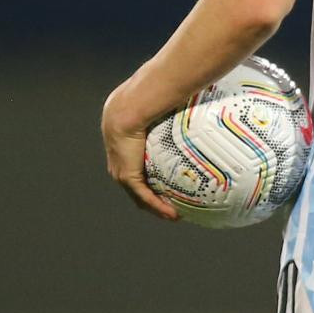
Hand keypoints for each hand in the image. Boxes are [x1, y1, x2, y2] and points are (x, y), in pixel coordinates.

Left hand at [101, 88, 179, 221]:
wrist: (129, 107)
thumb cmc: (145, 99)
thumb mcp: (159, 105)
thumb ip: (173, 106)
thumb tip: (194, 97)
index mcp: (123, 145)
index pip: (135, 164)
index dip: (149, 174)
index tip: (166, 180)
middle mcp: (119, 160)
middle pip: (136, 185)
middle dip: (154, 196)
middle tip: (173, 202)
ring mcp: (121, 171)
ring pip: (140, 196)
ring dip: (157, 207)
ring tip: (175, 214)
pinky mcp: (128, 177)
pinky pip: (146, 197)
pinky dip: (159, 207)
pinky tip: (174, 215)